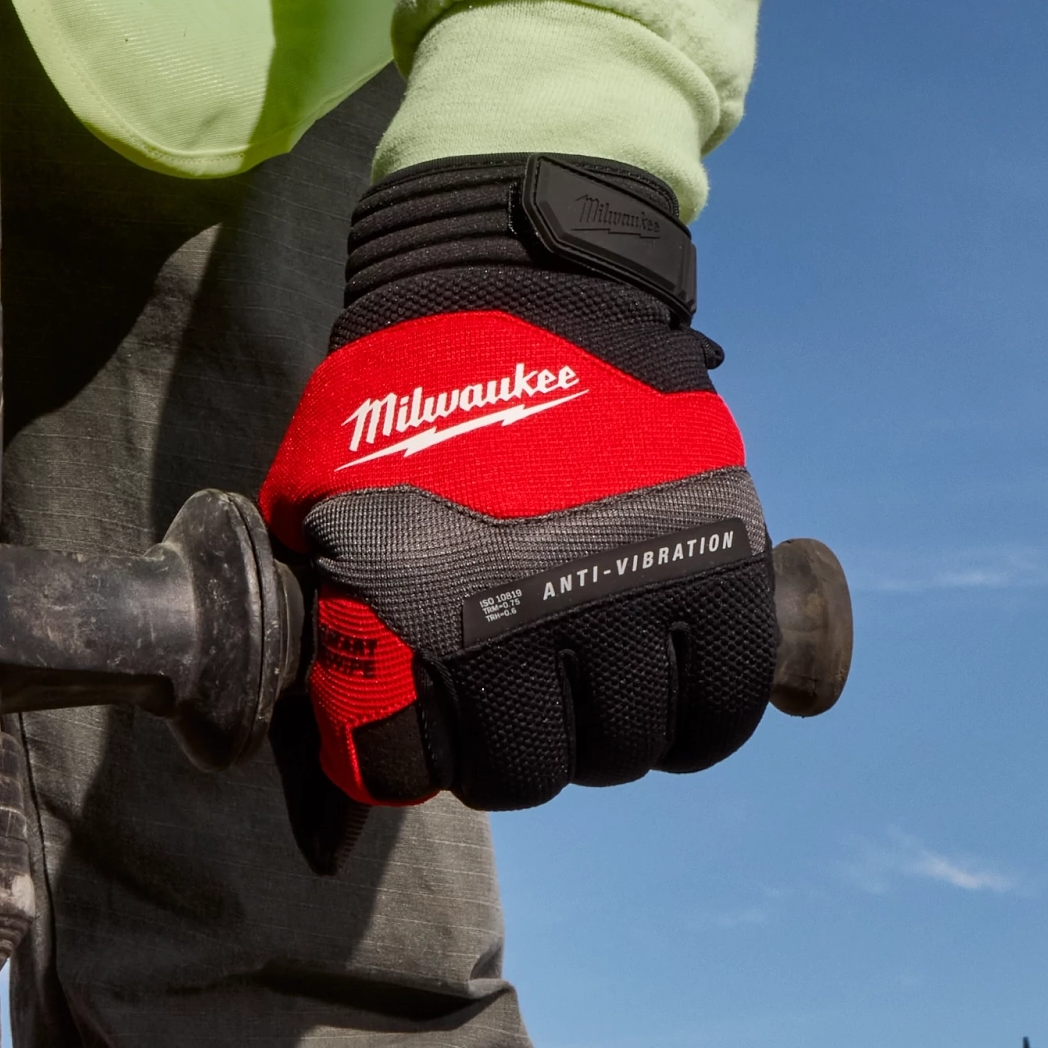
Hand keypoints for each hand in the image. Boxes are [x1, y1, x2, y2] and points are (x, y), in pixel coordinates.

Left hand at [257, 155, 780, 843]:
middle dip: (517, 757)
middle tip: (519, 713)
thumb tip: (323, 743)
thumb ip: (322, 608)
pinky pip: (726, 698)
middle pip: (529, 771)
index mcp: (412, 605)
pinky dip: (704, 719)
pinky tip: (675, 696)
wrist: (518, 276)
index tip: (424, 730)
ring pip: (632, 746)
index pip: (403, 768)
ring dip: (609, 739)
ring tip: (594, 694)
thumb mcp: (321, 495)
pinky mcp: (717, 558)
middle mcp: (520, 614)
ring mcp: (627, 589)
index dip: (407, 760)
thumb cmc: (407, 388)